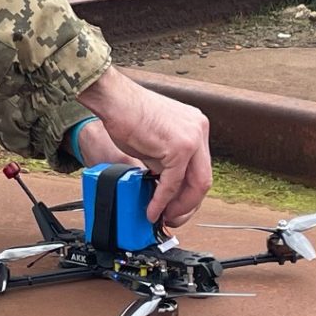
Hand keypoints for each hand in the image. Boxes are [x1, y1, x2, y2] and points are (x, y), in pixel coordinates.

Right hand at [76, 66, 211, 226]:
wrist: (112, 99)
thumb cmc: (126, 113)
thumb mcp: (154, 142)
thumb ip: (165, 163)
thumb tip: (165, 189)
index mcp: (195, 126)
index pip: (200, 167)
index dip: (188, 191)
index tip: (176, 205)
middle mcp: (198, 129)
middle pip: (203, 179)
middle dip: (187, 203)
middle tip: (172, 216)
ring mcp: (192, 137)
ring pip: (194, 184)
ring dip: (177, 205)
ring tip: (162, 215)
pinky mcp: (179, 146)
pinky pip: (173, 182)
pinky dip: (162, 199)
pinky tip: (153, 208)